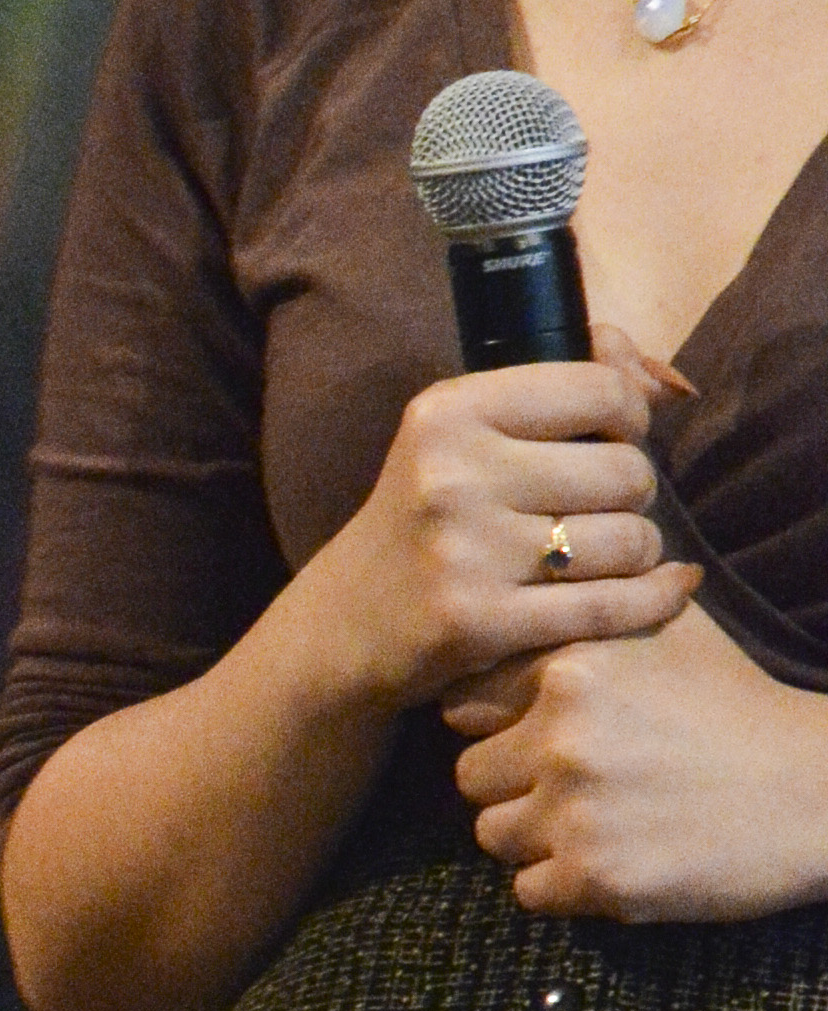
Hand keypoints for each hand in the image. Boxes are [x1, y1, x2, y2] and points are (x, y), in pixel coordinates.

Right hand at [312, 345, 694, 713]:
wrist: (341, 626)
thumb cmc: (424, 519)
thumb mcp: (464, 434)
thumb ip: (569, 384)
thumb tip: (669, 384)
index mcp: (449, 412)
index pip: (600, 391)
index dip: (629, 418)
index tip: (610, 441)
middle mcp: (453, 475)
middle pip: (627, 470)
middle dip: (632, 493)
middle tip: (599, 510)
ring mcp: (465, 553)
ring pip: (630, 540)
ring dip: (638, 551)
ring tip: (603, 555)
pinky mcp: (481, 623)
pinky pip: (612, 606)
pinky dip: (656, 597)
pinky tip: (668, 587)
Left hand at [447, 596, 827, 919]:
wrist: (816, 789)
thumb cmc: (741, 704)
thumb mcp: (673, 628)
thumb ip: (599, 606)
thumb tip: (557, 568)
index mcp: (567, 668)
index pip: (461, 704)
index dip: (496, 722)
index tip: (533, 733)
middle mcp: (559, 736)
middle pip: (471, 775)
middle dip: (512, 784)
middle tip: (572, 786)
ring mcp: (575, 811)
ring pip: (492, 836)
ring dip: (533, 837)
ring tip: (596, 823)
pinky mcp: (597, 878)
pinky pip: (529, 892)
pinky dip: (563, 886)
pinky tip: (615, 860)